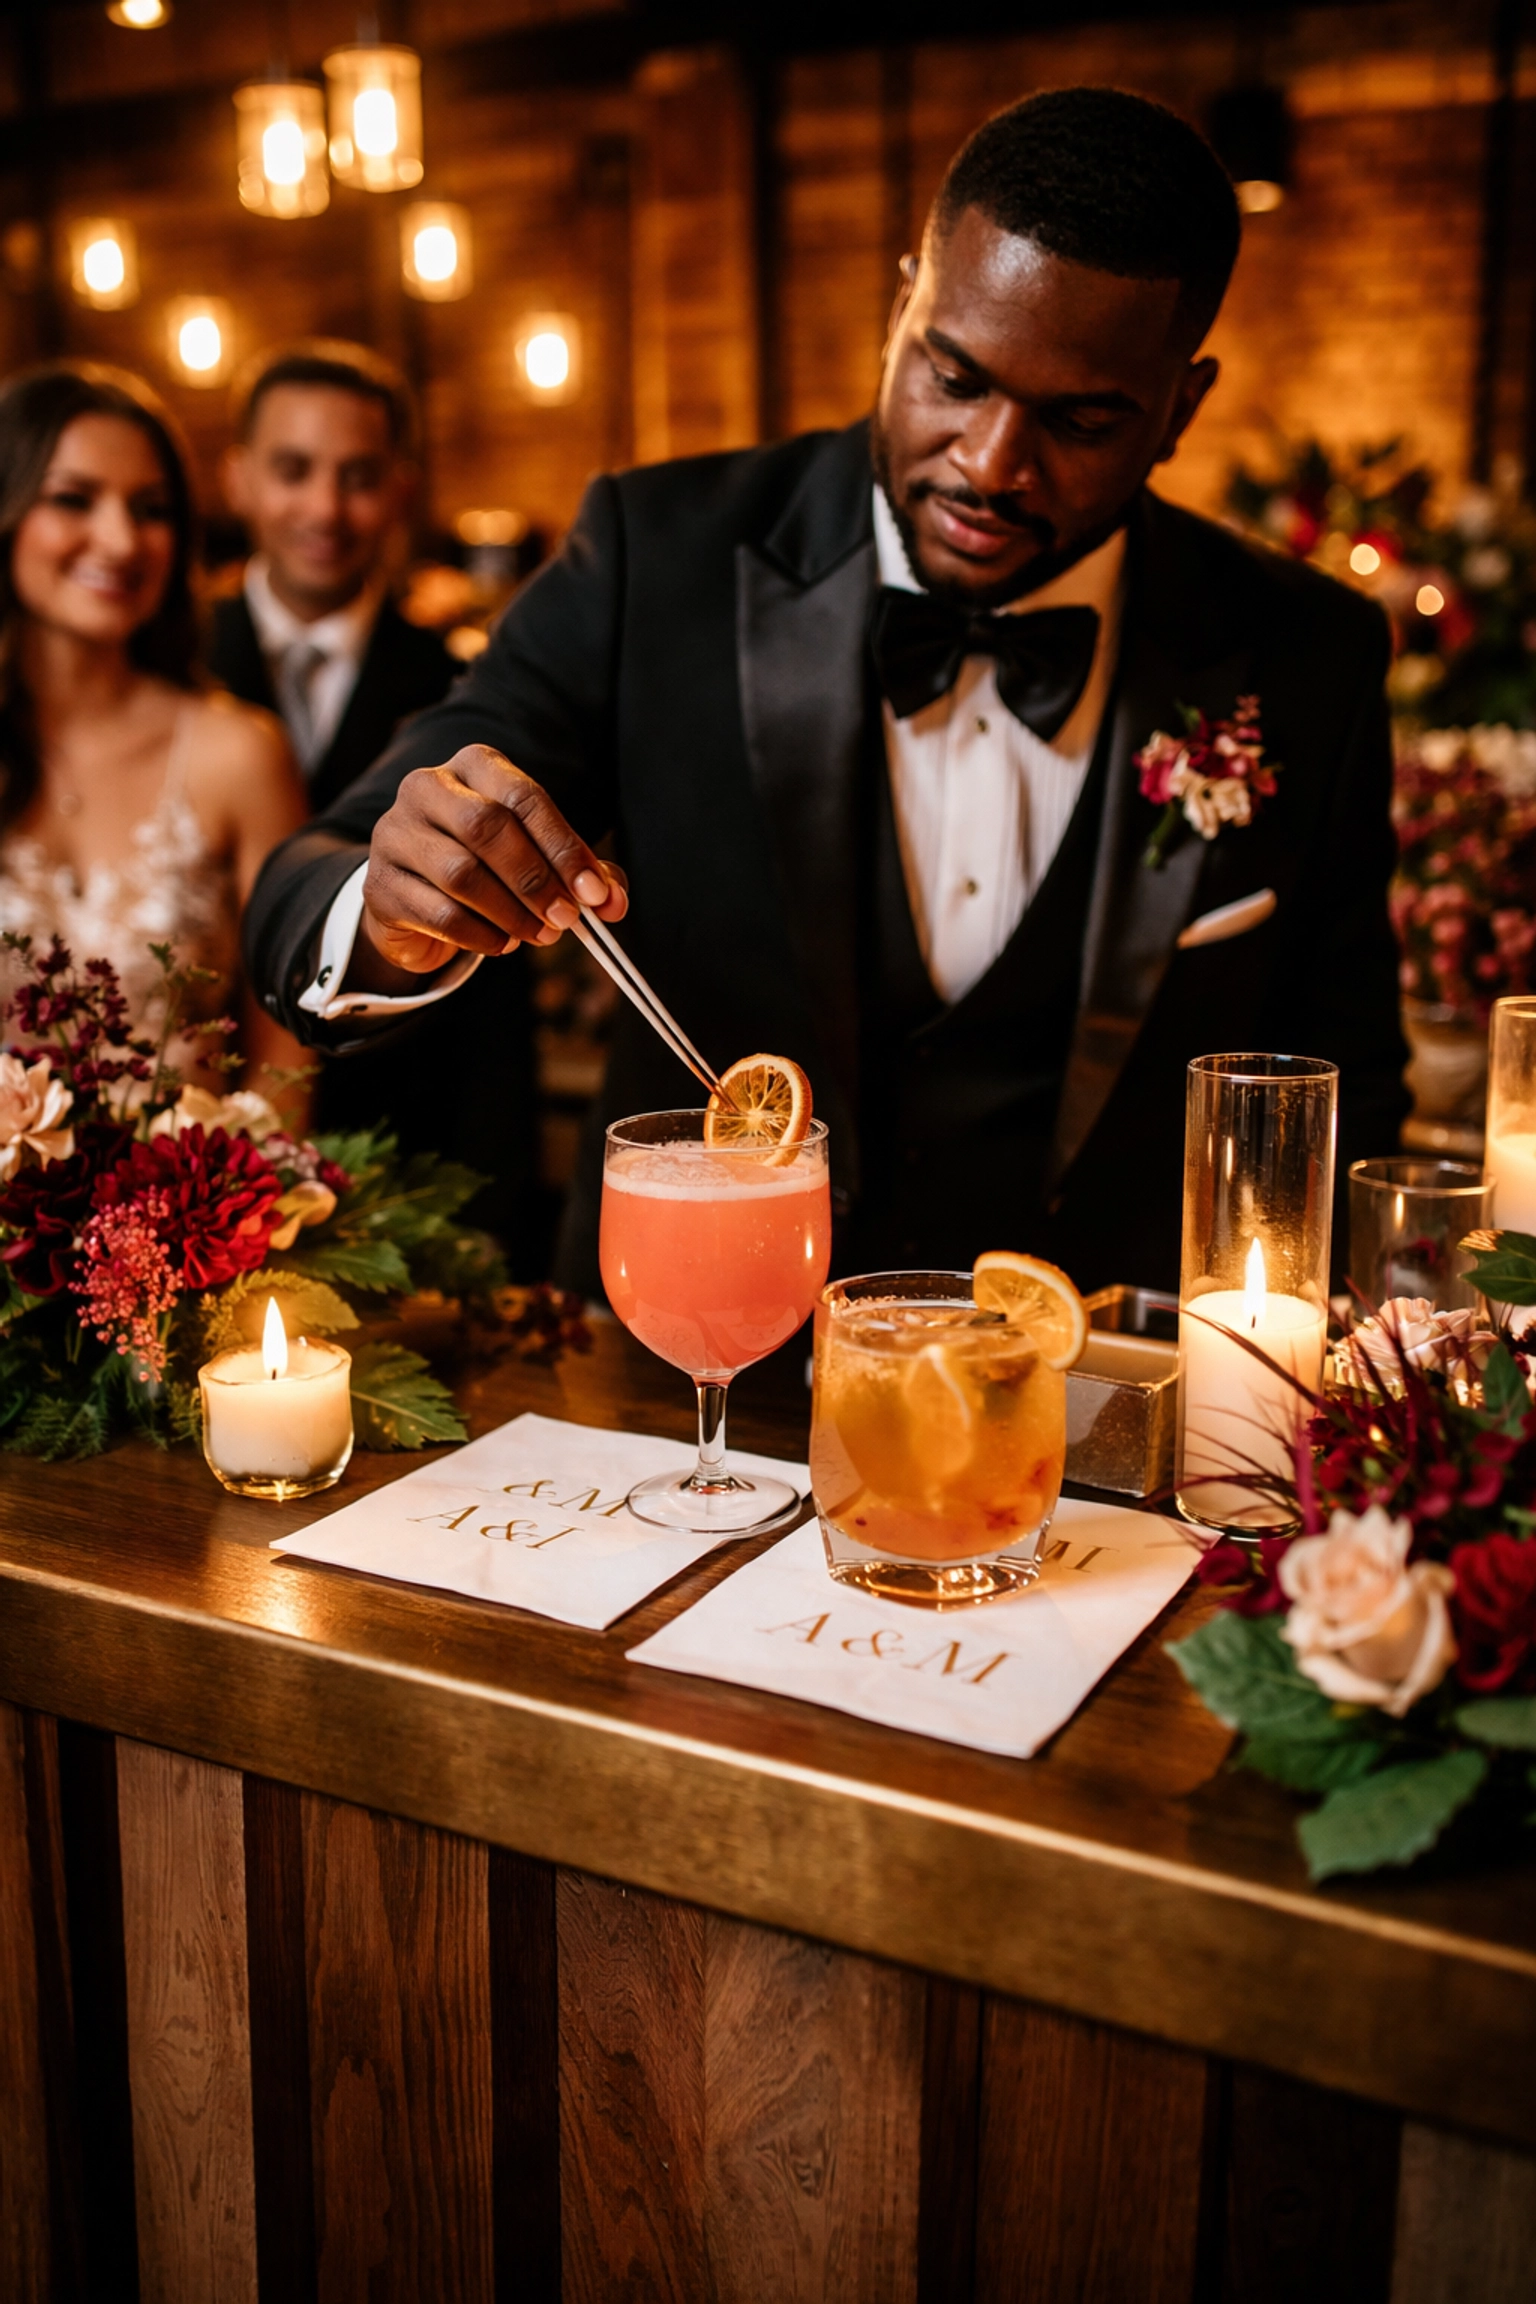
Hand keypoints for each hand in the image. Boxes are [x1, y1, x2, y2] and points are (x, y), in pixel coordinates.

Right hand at [350, 746, 627, 985]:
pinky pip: (439, 914)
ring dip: (511, 913)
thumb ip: (580, 873)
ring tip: (538, 935)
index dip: (563, 846)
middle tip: (567, 919)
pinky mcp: (379, 884)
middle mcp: (427, 787)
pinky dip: (480, 936)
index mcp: (474, 766)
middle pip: (487, 828)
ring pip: (461, 874)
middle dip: (535, 880)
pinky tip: (502, 944)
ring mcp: (395, 834)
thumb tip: (613, 902)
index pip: (522, 797)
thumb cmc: (487, 865)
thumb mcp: (537, 857)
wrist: (414, 896)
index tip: (594, 894)